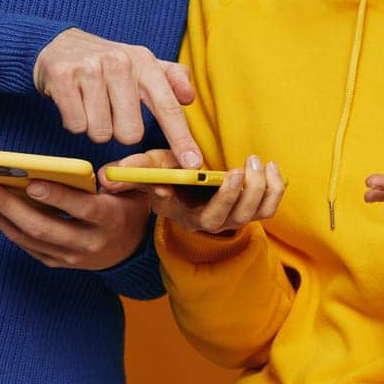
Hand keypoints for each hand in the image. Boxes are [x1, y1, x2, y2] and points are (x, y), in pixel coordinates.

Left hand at [0, 167, 151, 269]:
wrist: (130, 250)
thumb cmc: (128, 207)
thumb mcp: (136, 189)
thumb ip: (121, 176)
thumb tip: (96, 173)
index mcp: (110, 221)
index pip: (82, 209)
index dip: (57, 197)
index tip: (31, 182)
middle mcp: (87, 244)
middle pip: (40, 226)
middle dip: (5, 202)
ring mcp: (67, 257)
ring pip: (25, 236)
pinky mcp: (53, 260)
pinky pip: (22, 241)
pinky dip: (0, 220)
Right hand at [33, 28, 201, 167]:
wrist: (59, 43)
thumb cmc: (108, 62)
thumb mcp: (142, 64)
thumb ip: (172, 79)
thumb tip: (189, 97)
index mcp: (144, 62)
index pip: (168, 107)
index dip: (181, 139)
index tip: (193, 164)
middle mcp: (119, 62)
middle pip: (131, 133)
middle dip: (120, 130)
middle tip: (111, 110)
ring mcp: (89, 68)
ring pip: (100, 132)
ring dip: (95, 126)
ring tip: (91, 103)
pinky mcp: (62, 77)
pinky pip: (76, 125)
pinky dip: (75, 121)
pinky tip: (74, 102)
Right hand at [100, 149, 284, 236]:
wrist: (194, 178)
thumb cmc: (172, 170)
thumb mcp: (153, 167)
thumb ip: (135, 170)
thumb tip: (107, 176)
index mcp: (184, 214)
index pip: (191, 215)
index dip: (202, 200)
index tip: (202, 179)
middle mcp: (211, 222)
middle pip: (227, 219)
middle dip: (235, 195)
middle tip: (235, 170)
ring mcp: (234, 217)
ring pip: (254, 213)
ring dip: (259, 189)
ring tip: (255, 162)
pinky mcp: (254, 208)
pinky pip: (270, 205)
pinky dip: (276, 188)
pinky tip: (272, 167)